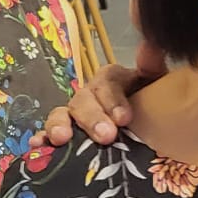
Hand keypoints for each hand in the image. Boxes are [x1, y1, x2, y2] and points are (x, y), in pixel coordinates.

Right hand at [41, 44, 166, 147]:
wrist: (153, 130)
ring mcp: (75, 115)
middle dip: (92, 117)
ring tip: (62, 138)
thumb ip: (154, 69)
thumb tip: (150, 52)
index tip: (124, 119)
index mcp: (114, 81)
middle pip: (83, 99)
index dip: (114, 99)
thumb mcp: (158, 87)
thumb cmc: (153, 108)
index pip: (108, 81)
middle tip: (106, 136)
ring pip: (62, 113)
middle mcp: (91, 95)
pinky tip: (38, 145)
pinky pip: (50, 133)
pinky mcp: (67, 134)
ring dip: (60, 123)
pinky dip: (42, 138)